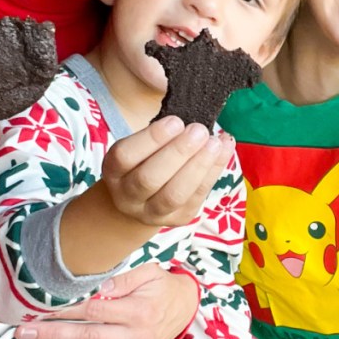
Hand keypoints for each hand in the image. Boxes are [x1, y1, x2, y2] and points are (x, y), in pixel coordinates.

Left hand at [16, 263, 198, 338]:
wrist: (185, 309)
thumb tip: (98, 285)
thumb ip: (123, 278)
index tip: (40, 309)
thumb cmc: (160, 288)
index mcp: (140, 311)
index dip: (66, 310)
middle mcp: (138, 338)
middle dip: (53, 336)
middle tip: (25, 334)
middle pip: (88, 338)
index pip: (94, 310)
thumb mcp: (148, 273)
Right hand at [101, 117, 233, 227]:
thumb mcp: (139, 146)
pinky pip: (197, 196)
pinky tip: (224, 150)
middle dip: (178, 152)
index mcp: (114, 171)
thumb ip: (159, 135)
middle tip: (199, 131)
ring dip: (199, 166)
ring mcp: (152, 211)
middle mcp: (128, 196)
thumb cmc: (144, 161)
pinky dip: (214, 171)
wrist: (141, 201)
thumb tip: (192, 120)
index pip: (125, 156)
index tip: (175, 121)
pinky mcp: (178, 218)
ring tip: (215, 143)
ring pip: (174, 194)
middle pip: (149, 178)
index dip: (151, 139)